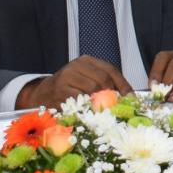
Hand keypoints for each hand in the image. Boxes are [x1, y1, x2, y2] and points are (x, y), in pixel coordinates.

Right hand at [16, 55, 130, 108]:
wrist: (41, 94)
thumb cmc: (68, 89)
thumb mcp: (86, 81)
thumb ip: (104, 85)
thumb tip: (127, 97)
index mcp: (86, 61)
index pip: (111, 70)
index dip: (123, 84)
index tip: (131, 97)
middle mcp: (77, 65)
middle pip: (103, 79)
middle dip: (112, 94)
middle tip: (116, 106)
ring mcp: (67, 76)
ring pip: (93, 89)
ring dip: (100, 101)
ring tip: (102, 110)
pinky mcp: (60, 89)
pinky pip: (80, 99)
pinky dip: (88, 106)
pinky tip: (89, 111)